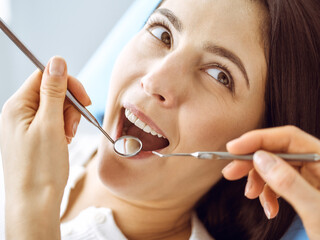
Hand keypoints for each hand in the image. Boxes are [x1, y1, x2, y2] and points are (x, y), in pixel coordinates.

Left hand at [0, 56, 90, 238]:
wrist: (35, 203)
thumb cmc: (40, 168)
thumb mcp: (50, 124)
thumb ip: (54, 91)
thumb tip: (56, 61)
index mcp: (17, 106)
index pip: (43, 77)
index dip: (67, 84)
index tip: (84, 99)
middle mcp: (19, 113)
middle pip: (51, 92)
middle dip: (69, 105)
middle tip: (72, 125)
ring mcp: (27, 126)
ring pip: (55, 108)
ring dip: (68, 118)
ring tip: (67, 137)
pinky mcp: (35, 137)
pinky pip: (54, 122)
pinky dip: (64, 129)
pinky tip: (64, 141)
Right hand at [222, 126, 319, 239]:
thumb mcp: (317, 212)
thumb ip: (289, 182)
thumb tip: (260, 158)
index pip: (289, 138)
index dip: (259, 139)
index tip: (233, 148)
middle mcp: (319, 165)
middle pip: (279, 151)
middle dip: (253, 162)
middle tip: (230, 173)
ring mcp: (312, 178)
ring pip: (276, 168)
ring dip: (259, 181)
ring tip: (251, 197)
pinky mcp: (305, 191)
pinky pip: (280, 184)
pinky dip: (268, 194)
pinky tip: (268, 209)